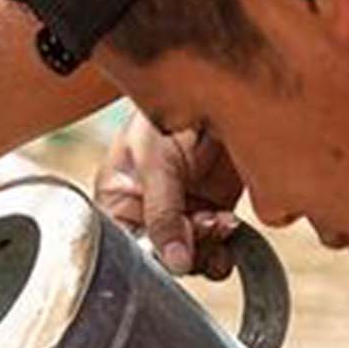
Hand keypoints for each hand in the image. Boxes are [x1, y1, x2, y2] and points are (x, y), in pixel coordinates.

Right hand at [96, 112, 243, 276]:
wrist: (218, 83)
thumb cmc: (169, 110)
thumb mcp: (156, 161)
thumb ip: (163, 213)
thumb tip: (174, 263)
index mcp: (118, 198)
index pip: (125, 246)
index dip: (147, 256)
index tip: (171, 255)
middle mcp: (148, 210)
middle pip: (161, 255)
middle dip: (185, 250)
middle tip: (203, 225)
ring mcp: (184, 210)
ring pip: (193, 255)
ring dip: (208, 248)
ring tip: (220, 222)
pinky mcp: (216, 207)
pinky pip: (220, 244)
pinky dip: (227, 244)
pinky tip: (230, 225)